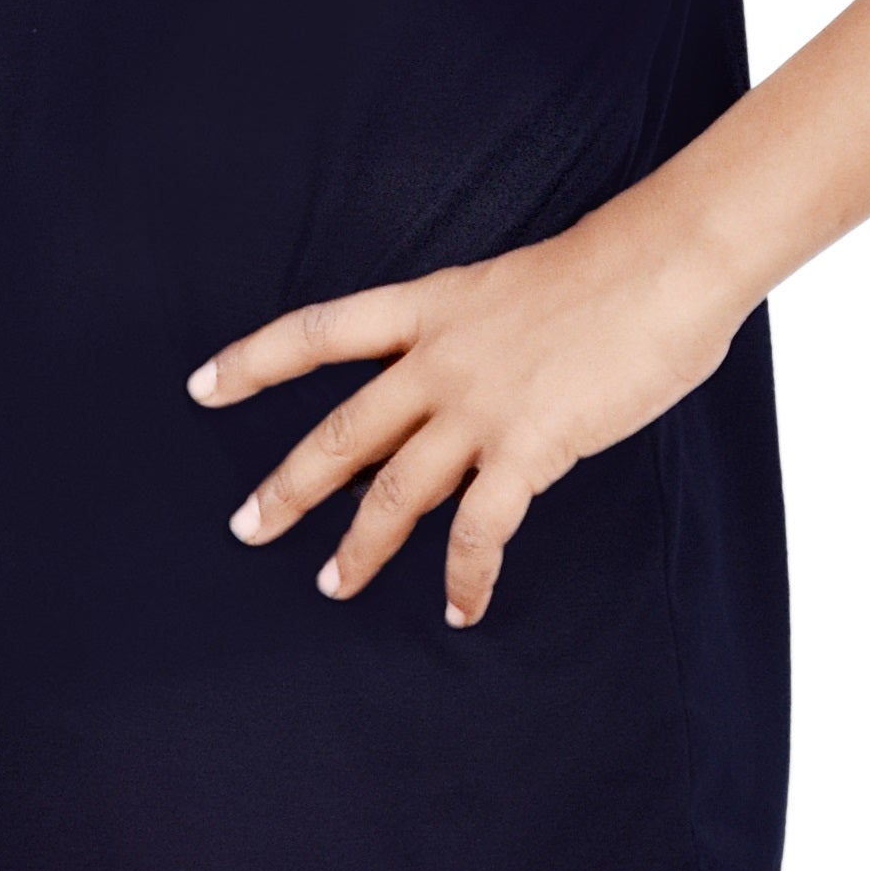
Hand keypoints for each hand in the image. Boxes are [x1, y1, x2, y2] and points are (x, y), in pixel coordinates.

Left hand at [189, 174, 749, 627]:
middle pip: (341, 432)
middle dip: (288, 486)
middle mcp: (439, 360)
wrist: (666, 261)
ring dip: (360, 546)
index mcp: (431, 308)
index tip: (202, 386)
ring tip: (332, 585)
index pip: (319, 333)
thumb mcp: (516, 289)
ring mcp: (479, 408)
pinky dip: (466, 577)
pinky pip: (480, 531)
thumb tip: (489, 383)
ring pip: (394, 491)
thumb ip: (486, 338)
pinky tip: (460, 609)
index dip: (254, 361)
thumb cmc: (615, 267)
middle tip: (246, 527)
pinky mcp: (527, 449)